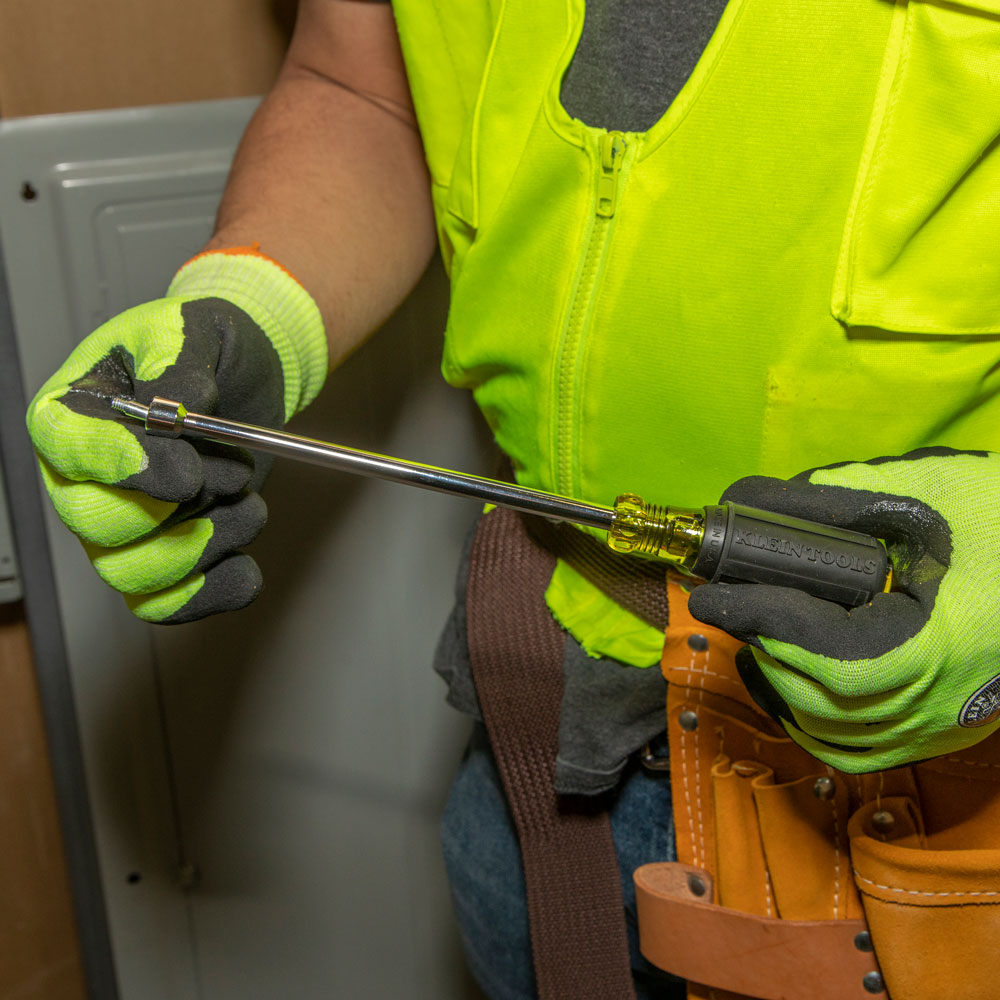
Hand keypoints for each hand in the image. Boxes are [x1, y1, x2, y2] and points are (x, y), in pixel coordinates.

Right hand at [26, 250, 325, 623]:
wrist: (247, 377)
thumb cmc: (206, 350)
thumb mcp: (191, 331)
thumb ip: (177, 367)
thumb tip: (173, 411)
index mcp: (72, 415)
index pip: (69, 450)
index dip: (124, 467)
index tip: (185, 471)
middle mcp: (85, 481)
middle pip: (99, 526)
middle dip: (178, 507)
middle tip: (232, 473)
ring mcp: (121, 529)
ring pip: (135, 574)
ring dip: (204, 547)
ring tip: (250, 504)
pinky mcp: (165, 558)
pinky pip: (169, 605)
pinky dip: (213, 592)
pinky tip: (246, 563)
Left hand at [687, 448, 999, 771]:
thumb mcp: (927, 492)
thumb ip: (835, 499)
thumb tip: (752, 503)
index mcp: (938, 646)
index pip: (824, 650)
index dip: (760, 619)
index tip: (710, 592)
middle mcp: (936, 703)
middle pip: (816, 693)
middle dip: (759, 642)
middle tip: (726, 600)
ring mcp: (937, 726)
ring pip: (828, 730)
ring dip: (776, 682)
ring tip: (750, 633)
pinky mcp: (937, 732)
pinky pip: (853, 747)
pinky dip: (807, 718)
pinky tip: (785, 679)